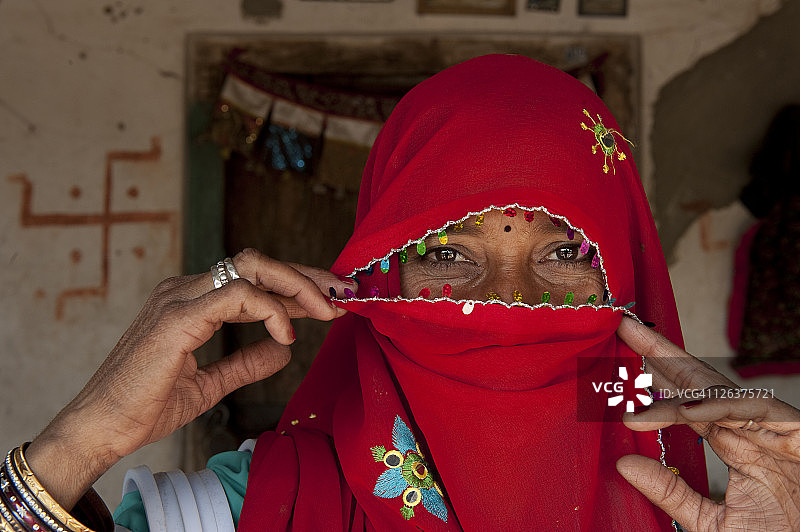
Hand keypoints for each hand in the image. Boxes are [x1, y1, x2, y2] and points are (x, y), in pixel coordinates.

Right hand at [25, 248, 353, 507]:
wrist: (102, 428)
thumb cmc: (146, 406)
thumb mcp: (210, 384)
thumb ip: (245, 363)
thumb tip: (283, 348)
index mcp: (191, 303)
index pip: (253, 279)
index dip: (295, 286)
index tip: (330, 301)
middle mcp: (185, 291)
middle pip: (257, 263)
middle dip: (304, 275)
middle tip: (341, 293)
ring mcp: (179, 298)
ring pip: (250, 268)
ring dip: (296, 286)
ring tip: (326, 310)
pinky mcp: (177, 316)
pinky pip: (235, 295)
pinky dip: (268, 309)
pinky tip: (285, 333)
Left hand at [616, 317, 799, 531]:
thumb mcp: (710, 522)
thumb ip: (671, 492)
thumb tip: (624, 464)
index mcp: (733, 444)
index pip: (686, 402)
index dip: (654, 382)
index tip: (616, 378)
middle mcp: (750, 430)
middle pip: (699, 380)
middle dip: (661, 352)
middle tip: (625, 327)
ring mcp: (773, 430)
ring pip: (722, 389)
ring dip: (681, 373)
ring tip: (641, 368)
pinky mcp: (799, 435)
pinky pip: (759, 408)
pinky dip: (724, 406)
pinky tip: (688, 409)